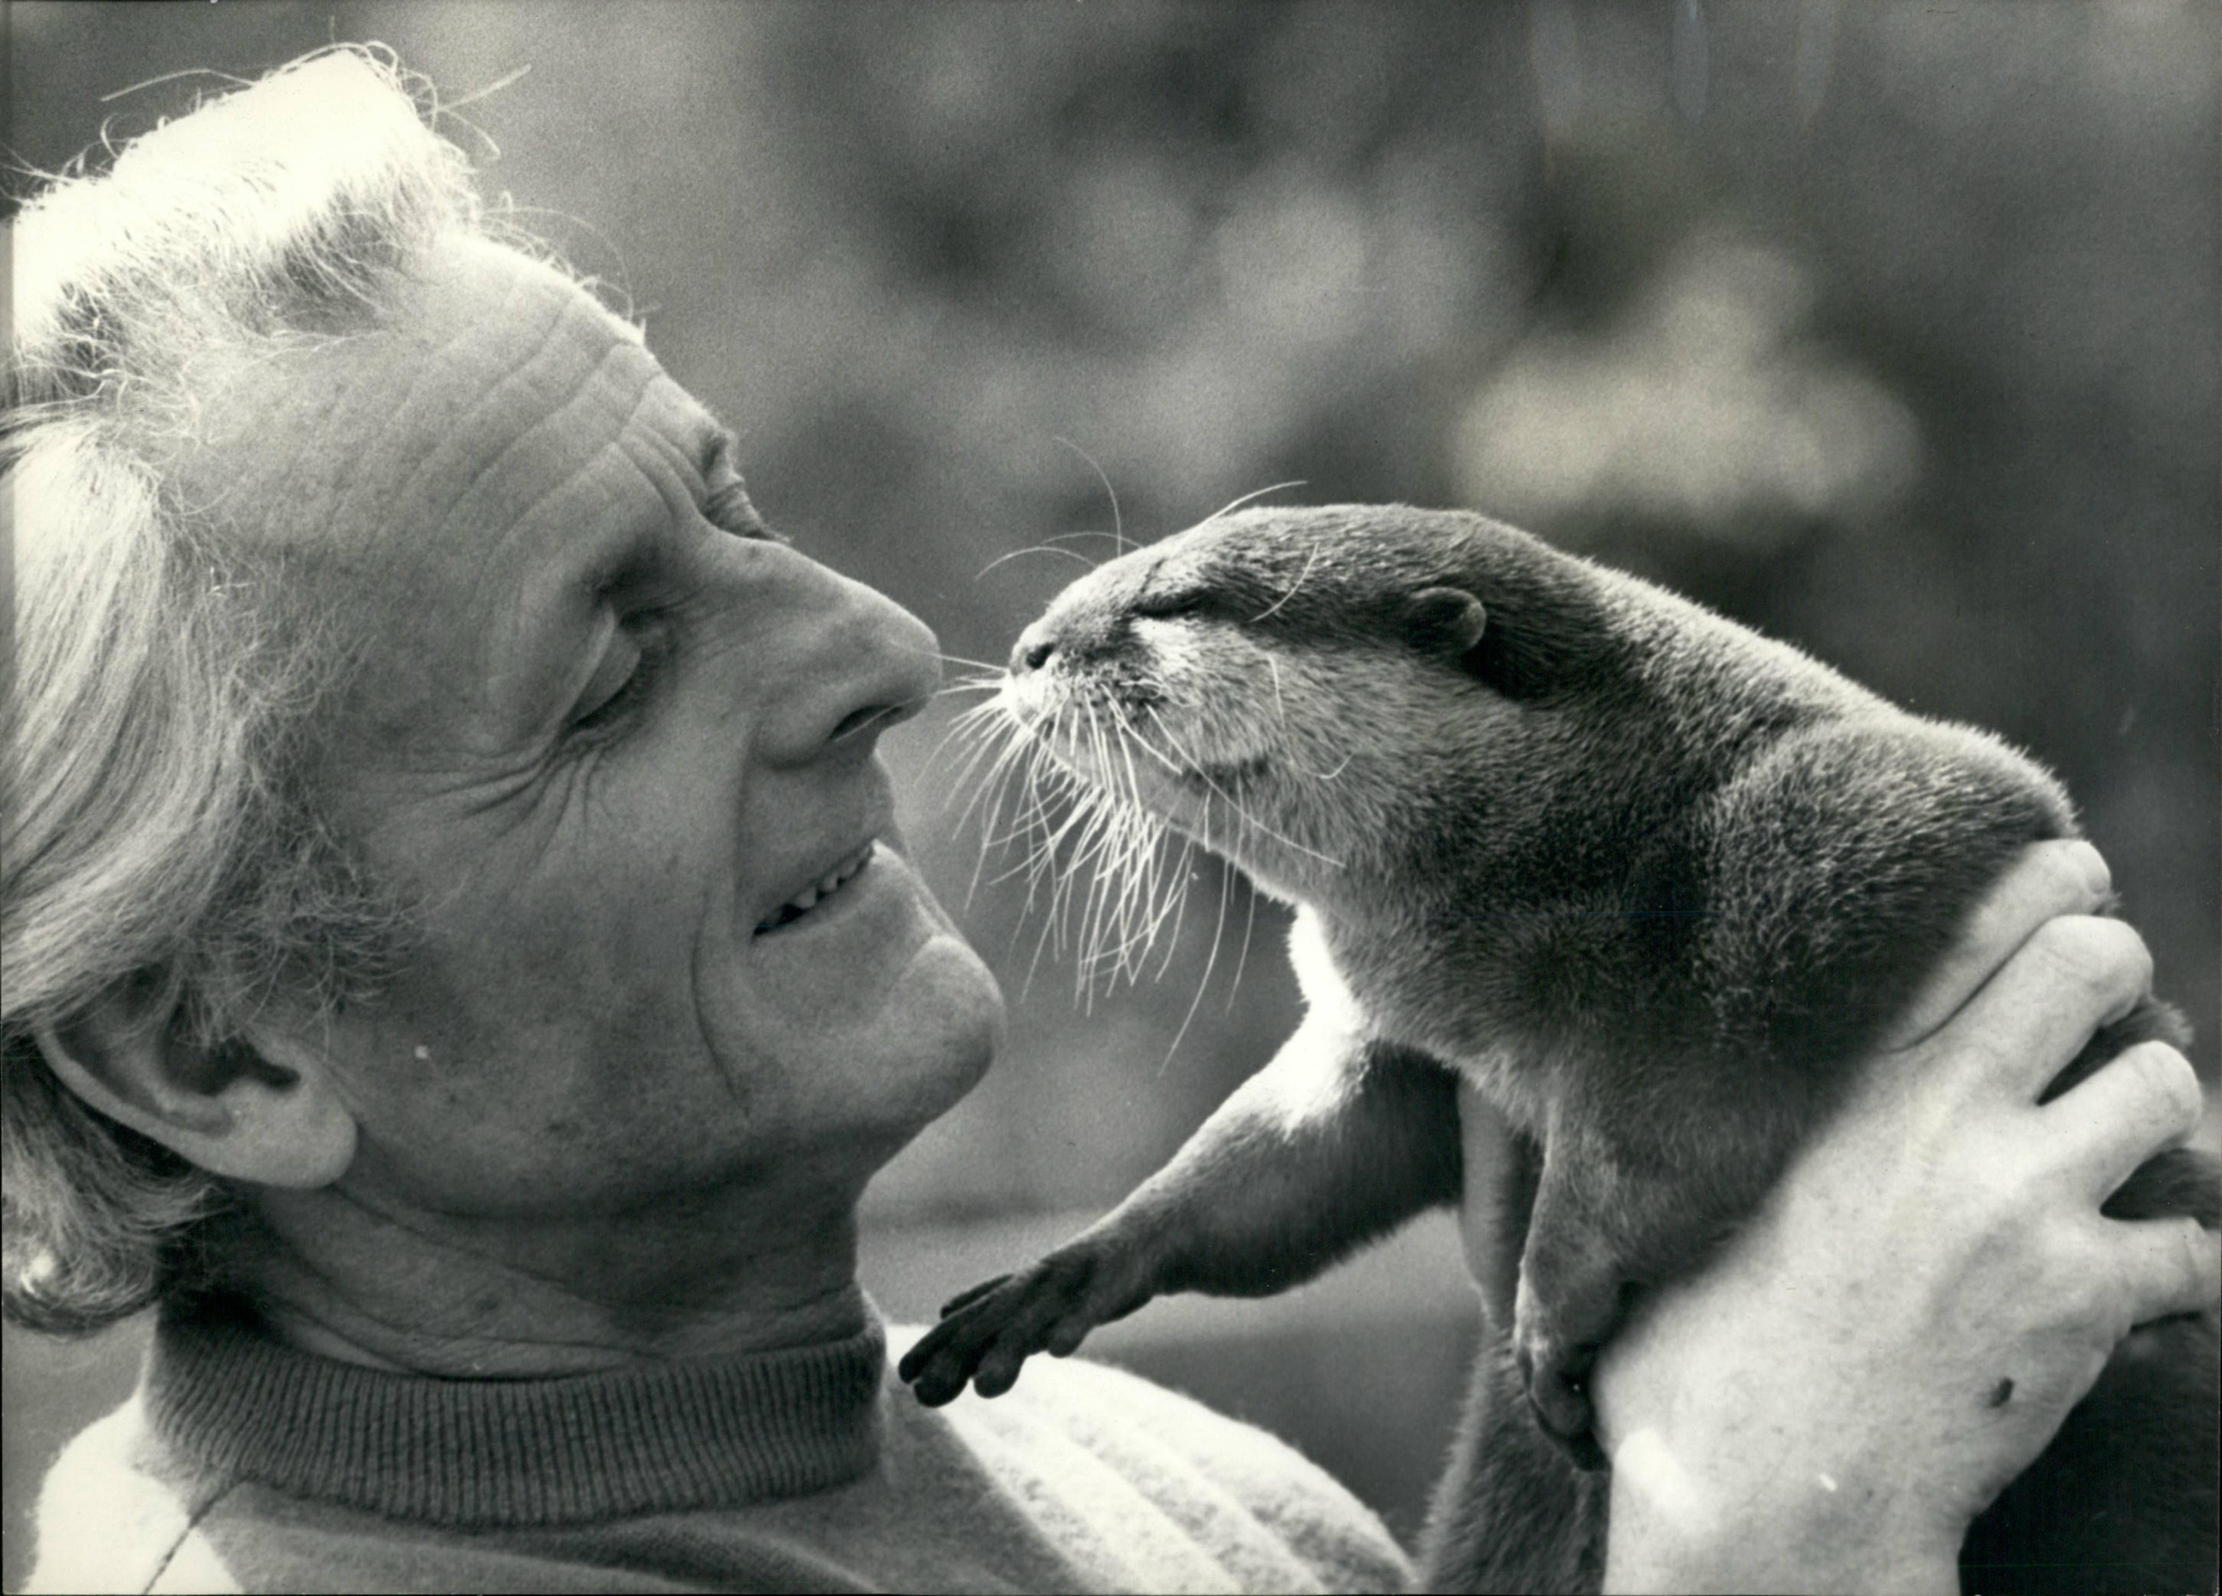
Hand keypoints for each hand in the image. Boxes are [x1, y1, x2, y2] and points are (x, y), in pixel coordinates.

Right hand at [1565, 840, 2217, 1593]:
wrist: (1758, 1499)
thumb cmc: (1691, 1361)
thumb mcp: (1673, 1199)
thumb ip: (1711, 1115)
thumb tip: (1656, 1069)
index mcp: (1836, 1071)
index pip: (1974, 912)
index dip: (2038, 886)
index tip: (2055, 895)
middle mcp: (1934, 1107)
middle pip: (2093, 958)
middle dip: (2112, 976)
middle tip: (2090, 1023)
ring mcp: (2018, 1197)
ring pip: (2164, 1083)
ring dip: (2151, 1121)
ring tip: (2110, 1159)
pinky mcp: (2083, 1298)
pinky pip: (2196, 1242)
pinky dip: (2173, 1266)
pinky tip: (2124, 1292)